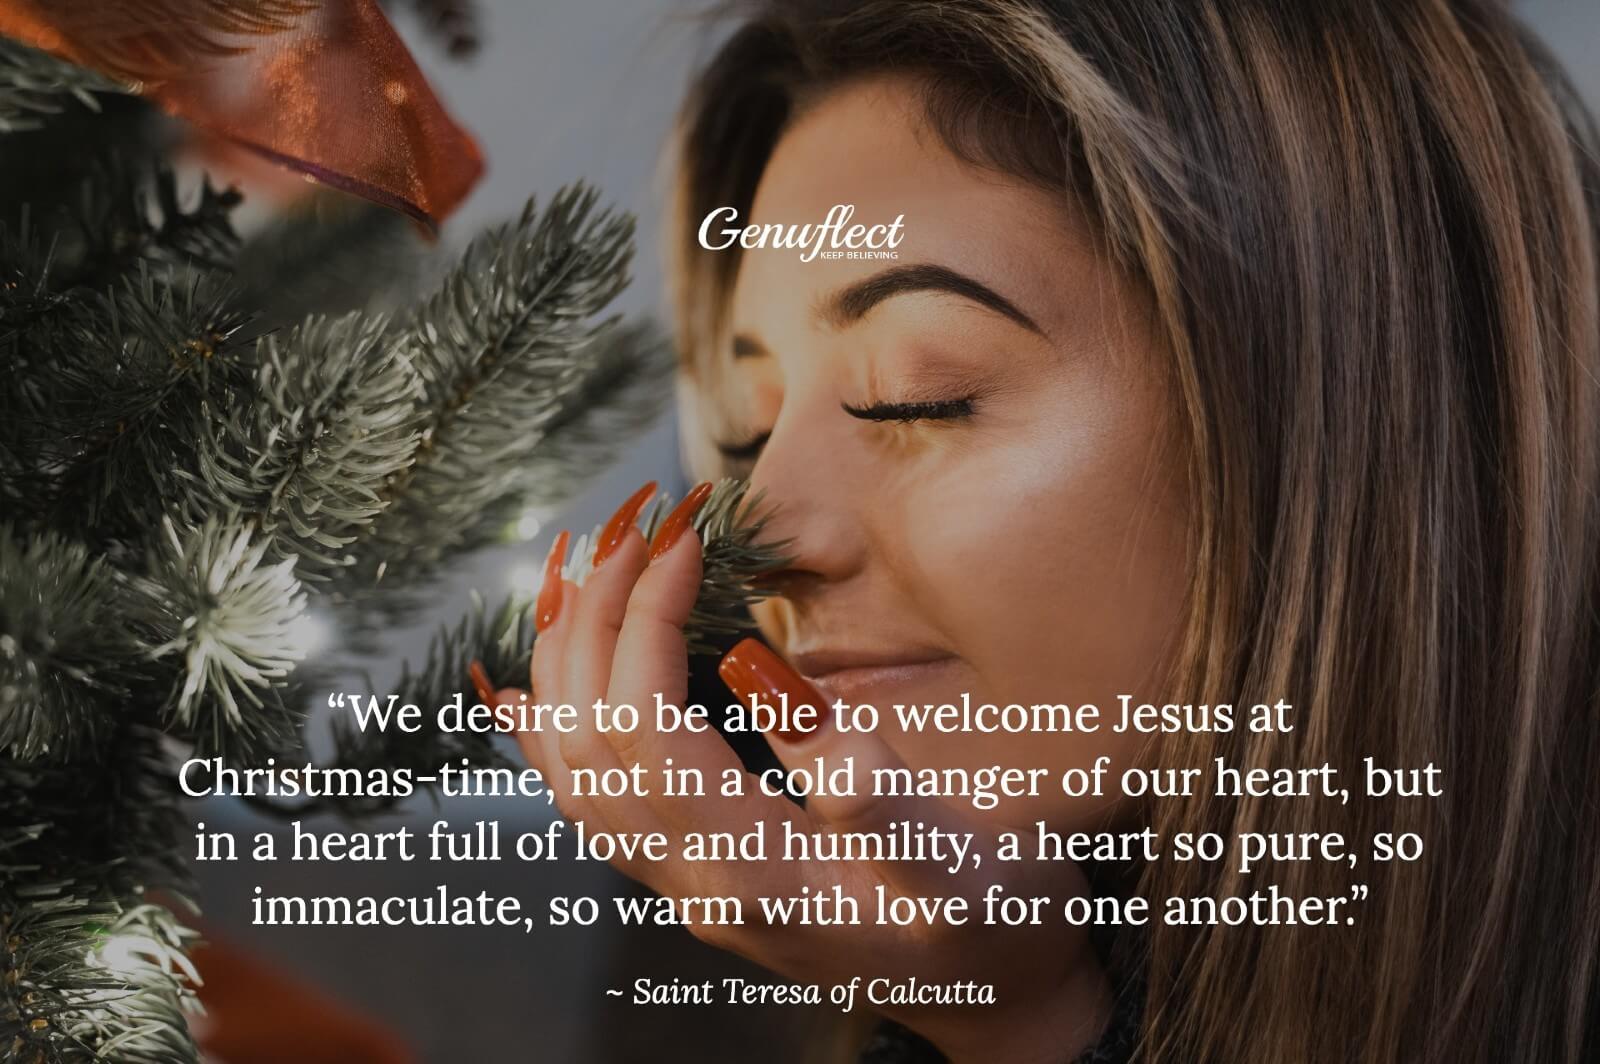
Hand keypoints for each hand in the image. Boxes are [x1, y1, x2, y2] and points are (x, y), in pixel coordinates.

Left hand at [473, 482, 1111, 1062]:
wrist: (993, 997)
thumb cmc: (995, 924)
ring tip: (570, 572)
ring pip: (575, 773)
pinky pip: (589, 805)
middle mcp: (698, 885)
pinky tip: (525, 694)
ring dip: (563, 664)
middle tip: (628, 526)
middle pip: (593, 743)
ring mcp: (684, 886)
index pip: (650, 733)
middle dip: (597, 621)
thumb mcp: (970, 869)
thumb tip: (804, 722)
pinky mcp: (692, 875)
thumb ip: (887, 809)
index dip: (647, 625)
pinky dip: (548, 736)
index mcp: (758, 874)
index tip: (681, 540)